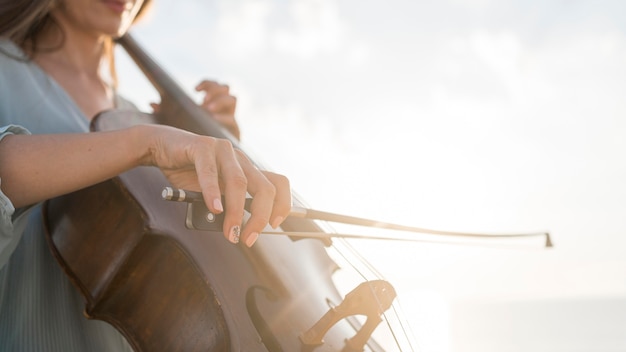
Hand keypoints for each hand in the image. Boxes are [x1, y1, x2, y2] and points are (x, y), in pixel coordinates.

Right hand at [144, 125, 289, 246]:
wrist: (162, 148)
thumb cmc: (189, 173)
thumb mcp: (213, 194)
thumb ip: (226, 207)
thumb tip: (234, 232)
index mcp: (248, 170)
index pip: (278, 184)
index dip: (282, 204)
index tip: (274, 224)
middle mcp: (241, 159)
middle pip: (265, 187)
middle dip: (260, 217)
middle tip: (248, 238)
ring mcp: (223, 151)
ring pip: (239, 182)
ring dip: (236, 212)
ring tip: (229, 232)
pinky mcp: (202, 146)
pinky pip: (210, 171)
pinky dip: (213, 192)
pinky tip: (215, 208)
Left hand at [150, 80, 240, 139]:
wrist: (196, 161)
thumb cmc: (184, 140)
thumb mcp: (173, 123)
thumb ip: (164, 112)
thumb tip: (152, 103)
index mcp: (210, 103)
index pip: (213, 85)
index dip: (207, 84)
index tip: (195, 89)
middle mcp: (222, 109)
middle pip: (225, 89)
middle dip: (215, 91)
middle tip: (203, 100)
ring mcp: (230, 119)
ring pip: (232, 100)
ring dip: (220, 102)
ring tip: (208, 110)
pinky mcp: (234, 131)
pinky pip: (233, 120)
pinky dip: (224, 119)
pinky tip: (213, 122)